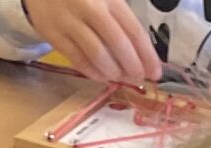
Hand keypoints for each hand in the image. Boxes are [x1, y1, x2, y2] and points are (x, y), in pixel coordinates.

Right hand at [25, 0, 160, 86]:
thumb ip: (120, 17)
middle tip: (138, 77)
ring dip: (113, 72)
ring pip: (98, 55)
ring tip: (119, 76)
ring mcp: (70, 22)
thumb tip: (141, 52)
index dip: (147, 55)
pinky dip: (93, 72)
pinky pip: (78, 60)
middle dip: (133, 66)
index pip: (133, 30)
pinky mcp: (54, 35)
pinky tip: (101, 76)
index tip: (155, 72)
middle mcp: (90, 8)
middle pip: (118, 44)